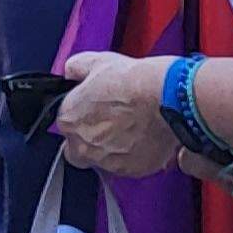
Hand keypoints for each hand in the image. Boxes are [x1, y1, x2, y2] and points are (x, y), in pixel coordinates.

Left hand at [54, 52, 181, 177]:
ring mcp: (108, 162)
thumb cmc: (132, 81)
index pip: (66, 125)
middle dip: (91, 138)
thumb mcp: (96, 62)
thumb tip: (73, 73)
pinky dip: (134, 155)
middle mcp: (84, 147)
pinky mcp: (134, 170)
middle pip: (80, 149)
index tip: (94, 110)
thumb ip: (75, 69)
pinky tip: (144, 137)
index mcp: (69, 120)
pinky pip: (128, 165)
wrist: (166, 97)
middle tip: (111, 122)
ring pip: (104, 160)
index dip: (81, 115)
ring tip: (132, 127)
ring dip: (113, 148)